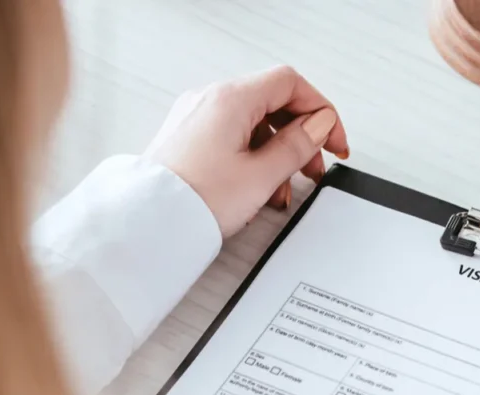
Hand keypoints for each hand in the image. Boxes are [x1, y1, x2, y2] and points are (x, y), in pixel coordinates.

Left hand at [144, 66, 349, 236]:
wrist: (146, 224)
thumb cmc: (193, 201)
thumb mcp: (261, 176)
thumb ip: (297, 146)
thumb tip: (318, 125)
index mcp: (230, 99)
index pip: (290, 83)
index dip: (320, 110)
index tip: (333, 141)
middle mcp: (210, 100)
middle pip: (272, 103)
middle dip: (300, 136)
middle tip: (314, 169)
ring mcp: (196, 118)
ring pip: (252, 124)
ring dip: (277, 152)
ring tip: (283, 189)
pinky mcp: (187, 139)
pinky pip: (231, 137)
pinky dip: (252, 157)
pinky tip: (257, 188)